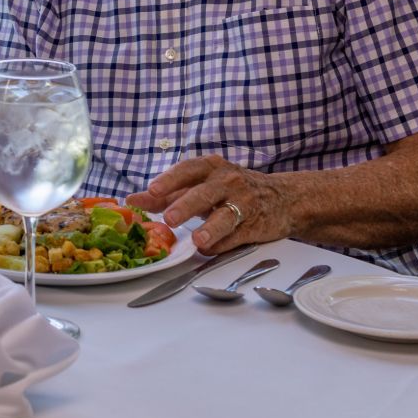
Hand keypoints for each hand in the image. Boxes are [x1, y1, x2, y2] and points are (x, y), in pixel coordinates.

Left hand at [125, 155, 294, 253]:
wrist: (284, 198)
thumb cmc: (232, 189)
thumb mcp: (202, 184)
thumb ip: (168, 193)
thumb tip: (132, 200)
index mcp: (212, 167)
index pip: (188, 170)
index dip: (170, 179)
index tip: (152, 190)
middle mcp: (229, 181)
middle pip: (205, 193)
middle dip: (186, 205)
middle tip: (169, 218)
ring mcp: (244, 203)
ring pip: (225, 215)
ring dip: (211, 228)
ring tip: (198, 240)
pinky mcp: (256, 225)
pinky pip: (238, 235)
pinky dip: (223, 244)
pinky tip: (210, 250)